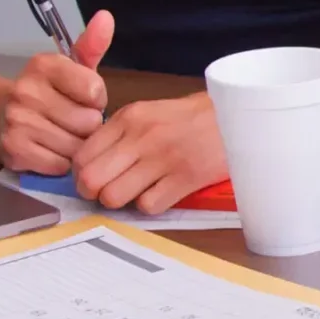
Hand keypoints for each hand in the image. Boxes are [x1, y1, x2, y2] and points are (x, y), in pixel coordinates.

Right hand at [0, 8, 114, 174]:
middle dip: (88, 125)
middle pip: (88, 121)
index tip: (85, 98)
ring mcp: (18, 121)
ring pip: (76, 146)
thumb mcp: (70, 66)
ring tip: (63, 135)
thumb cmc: (48, 92)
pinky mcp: (14, 150)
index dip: (97, 99)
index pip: (95, 89)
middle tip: (74, 121)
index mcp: (43, 65)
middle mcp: (26, 90)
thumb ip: (91, 45)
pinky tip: (51, 150)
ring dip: (76, 146)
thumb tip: (106, 16)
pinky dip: (61, 162)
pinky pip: (59, 164)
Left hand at [72, 91, 227, 214]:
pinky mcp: (185, 178)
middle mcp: (142, 137)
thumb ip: (120, 134)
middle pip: (91, 180)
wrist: (238, 116)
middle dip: (94, 193)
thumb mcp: (150, 112)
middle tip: (107, 192)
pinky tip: (160, 193)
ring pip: (114, 197)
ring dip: (121, 202)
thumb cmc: (193, 118)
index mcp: (129, 118)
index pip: (82, 156)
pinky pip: (148, 205)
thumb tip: (91, 164)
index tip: (94, 178)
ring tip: (135, 193)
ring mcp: (163, 158)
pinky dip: (150, 205)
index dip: (82, 174)